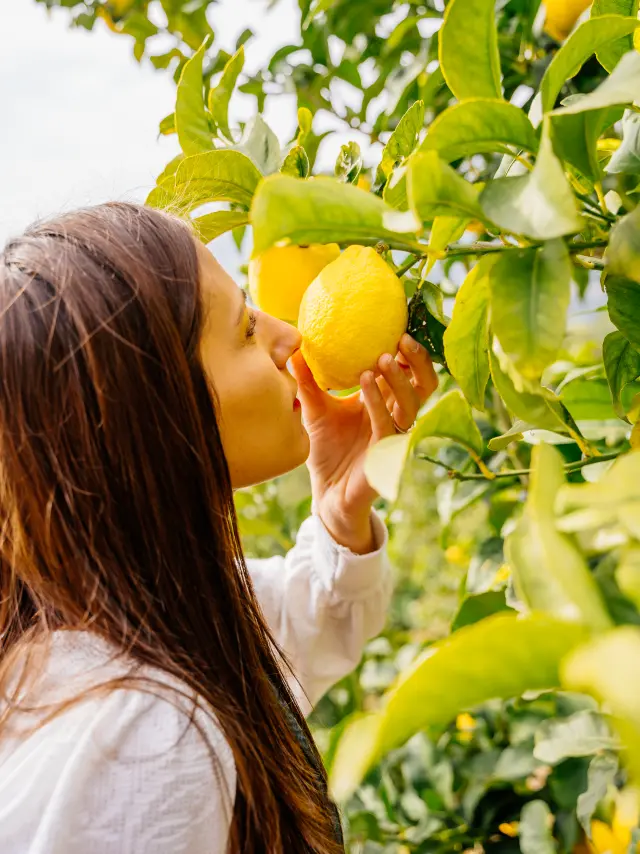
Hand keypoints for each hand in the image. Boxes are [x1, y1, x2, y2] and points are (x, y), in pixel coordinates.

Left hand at [289, 334, 437, 552]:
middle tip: (402, 338)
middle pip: (423, 385)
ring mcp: (394, 436)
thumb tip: (294, 346)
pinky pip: (388, 424)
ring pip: (412, 403)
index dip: (410, 352)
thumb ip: (309, 380)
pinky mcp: (387, 455)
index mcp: (385, 402)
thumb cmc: (327, 450)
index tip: (398, 325)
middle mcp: (396, 416)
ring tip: (382, 359)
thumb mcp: (315, 408)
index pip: (408, 372)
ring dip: (399, 380)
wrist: (326, 493)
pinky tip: (366, 383)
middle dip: (419, 361)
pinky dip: (379, 402)